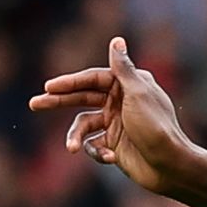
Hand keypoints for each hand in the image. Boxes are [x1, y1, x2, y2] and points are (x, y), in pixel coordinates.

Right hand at [29, 37, 201, 194]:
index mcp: (128, 86)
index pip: (92, 79)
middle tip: (34, 103)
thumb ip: (123, 68)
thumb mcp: (138, 93)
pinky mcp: (115, 146)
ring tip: (70, 148)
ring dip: (75, 137)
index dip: (69, 82)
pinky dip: (97, 152)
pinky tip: (110, 157)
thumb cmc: (156, 127)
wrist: (171, 166)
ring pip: (84, 125)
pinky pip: (94, 145)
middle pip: (81, 98)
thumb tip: (117, 40)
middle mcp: (121, 102)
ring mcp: (117, 124)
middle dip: (57, 101)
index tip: (49, 86)